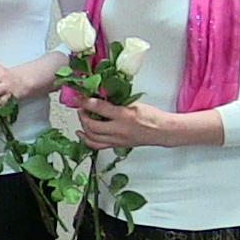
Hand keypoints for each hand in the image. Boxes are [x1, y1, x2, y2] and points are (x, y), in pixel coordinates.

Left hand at [74, 96, 223, 149]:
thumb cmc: (151, 116)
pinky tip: (81, 133)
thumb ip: (117, 101)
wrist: (162, 131)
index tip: (78, 97)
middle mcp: (119, 130)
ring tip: (82, 117)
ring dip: (83, 126)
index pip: (99, 108)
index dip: (85, 101)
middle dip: (82, 115)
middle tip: (81, 107)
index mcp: (124, 116)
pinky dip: (86, 139)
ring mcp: (117, 140)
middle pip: (92, 126)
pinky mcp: (116, 146)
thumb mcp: (134, 103)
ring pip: (92, 137)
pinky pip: (97, 145)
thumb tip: (100, 94)